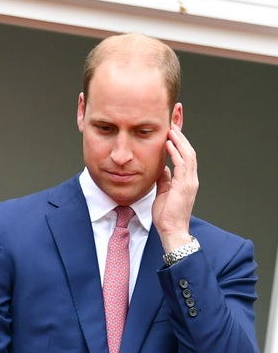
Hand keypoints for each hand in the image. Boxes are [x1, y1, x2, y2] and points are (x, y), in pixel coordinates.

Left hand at [152, 125, 198, 251]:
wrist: (172, 231)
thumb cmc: (167, 216)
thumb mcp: (163, 193)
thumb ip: (164, 180)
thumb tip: (162, 169)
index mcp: (186, 180)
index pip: (185, 155)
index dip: (180, 142)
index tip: (173, 129)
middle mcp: (191, 178)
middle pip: (189, 150)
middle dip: (181, 135)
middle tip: (174, 122)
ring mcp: (190, 181)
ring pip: (188, 154)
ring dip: (179, 140)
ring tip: (171, 128)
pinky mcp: (185, 185)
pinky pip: (182, 164)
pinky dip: (176, 152)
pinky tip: (169, 143)